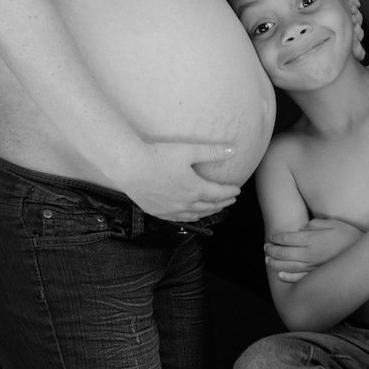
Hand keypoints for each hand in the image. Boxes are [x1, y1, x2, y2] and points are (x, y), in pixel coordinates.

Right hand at [119, 140, 240, 220]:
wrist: (131, 167)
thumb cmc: (159, 156)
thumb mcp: (189, 151)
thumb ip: (213, 152)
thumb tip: (234, 149)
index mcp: (195, 189)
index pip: (218, 193)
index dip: (230, 192)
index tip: (237, 190)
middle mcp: (185, 203)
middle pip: (209, 206)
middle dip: (222, 203)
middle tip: (230, 200)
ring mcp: (170, 210)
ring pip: (194, 215)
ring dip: (207, 212)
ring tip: (214, 209)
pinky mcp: (157, 211)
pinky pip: (178, 219)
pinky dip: (189, 218)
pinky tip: (190, 215)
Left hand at [265, 218, 362, 280]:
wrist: (365, 256)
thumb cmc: (350, 237)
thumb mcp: (334, 224)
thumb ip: (316, 225)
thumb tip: (302, 229)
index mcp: (312, 239)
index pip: (288, 238)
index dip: (277, 237)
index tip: (272, 237)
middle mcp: (310, 254)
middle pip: (284, 253)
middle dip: (272, 250)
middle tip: (266, 248)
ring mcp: (313, 267)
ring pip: (288, 267)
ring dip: (275, 264)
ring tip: (267, 261)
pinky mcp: (318, 277)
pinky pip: (299, 278)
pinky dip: (288, 277)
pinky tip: (281, 276)